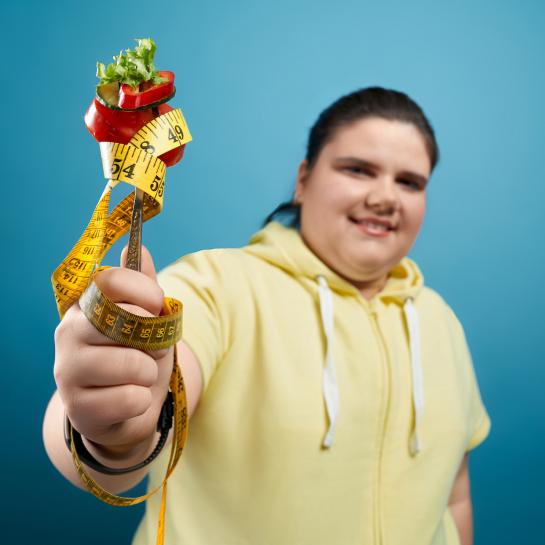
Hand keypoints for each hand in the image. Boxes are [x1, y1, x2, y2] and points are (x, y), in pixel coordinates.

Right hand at [53, 246, 173, 456]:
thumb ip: (142, 286)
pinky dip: (141, 401)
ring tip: (139, 377)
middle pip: (125, 321)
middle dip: (154, 339)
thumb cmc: (137, 357)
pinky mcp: (77, 408)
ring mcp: (68, 371)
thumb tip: (139, 248)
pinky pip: (130, 399)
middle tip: (151, 350)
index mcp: (85, 305)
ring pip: (132, 364)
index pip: (111, 281)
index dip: (146, 291)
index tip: (159, 306)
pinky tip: (129, 401)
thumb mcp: (146, 320)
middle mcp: (68, 333)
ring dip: (149, 373)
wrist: (125, 409)